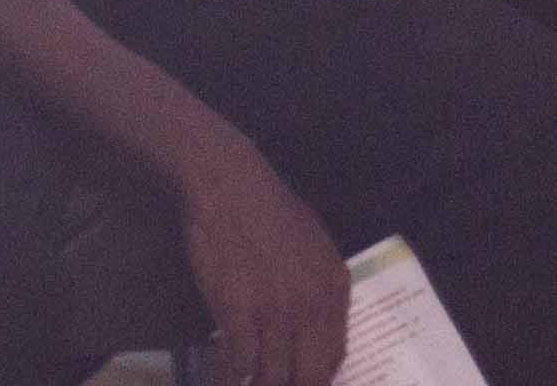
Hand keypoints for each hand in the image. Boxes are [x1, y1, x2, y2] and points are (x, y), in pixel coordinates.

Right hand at [170, 134, 352, 385]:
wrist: (233, 190)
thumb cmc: (272, 215)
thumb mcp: (315, 249)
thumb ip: (319, 291)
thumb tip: (314, 333)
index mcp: (336, 288)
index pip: (335, 357)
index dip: (317, 381)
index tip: (301, 385)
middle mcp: (313, 305)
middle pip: (308, 376)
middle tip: (275, 385)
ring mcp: (277, 311)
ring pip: (271, 378)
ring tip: (246, 384)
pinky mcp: (239, 312)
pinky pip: (236, 365)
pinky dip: (226, 379)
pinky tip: (221, 379)